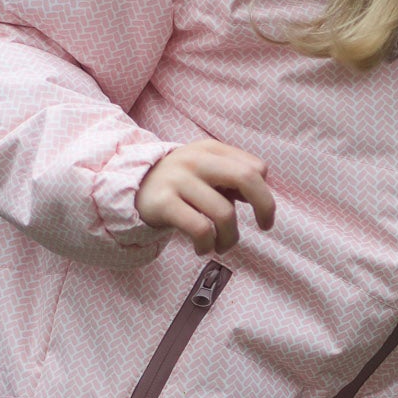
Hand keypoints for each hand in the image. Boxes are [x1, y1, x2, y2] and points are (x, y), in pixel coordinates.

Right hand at [136, 138, 275, 254]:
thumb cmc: (180, 185)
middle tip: (266, 226)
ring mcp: (178, 179)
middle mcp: (196, 159)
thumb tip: (262, 199)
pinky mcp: (163, 202)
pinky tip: (202, 248)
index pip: (255, 168)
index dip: (263, 192)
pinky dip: (207, 245)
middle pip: (247, 178)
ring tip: (221, 245)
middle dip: (265, 206)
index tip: (257, 209)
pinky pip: (200, 228)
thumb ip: (233, 179)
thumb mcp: (206, 172)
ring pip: (224, 213)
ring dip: (230, 238)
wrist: (131, 189)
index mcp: (211, 149)